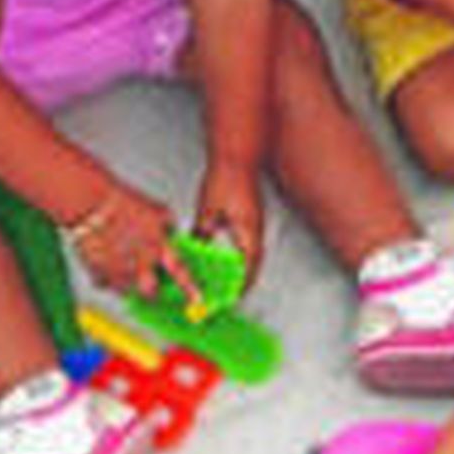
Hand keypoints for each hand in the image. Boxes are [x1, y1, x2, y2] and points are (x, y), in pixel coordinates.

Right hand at [72, 180, 192, 303]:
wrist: (91, 203)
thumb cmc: (121, 202)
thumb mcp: (156, 209)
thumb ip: (167, 226)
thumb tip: (172, 233)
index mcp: (158, 246)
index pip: (179, 272)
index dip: (190, 289)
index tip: (195, 300)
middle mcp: (140, 264)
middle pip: (150, 293)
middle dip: (151, 291)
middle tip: (147, 282)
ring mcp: (118, 271)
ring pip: (126, 291)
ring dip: (127, 283)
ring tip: (121, 263)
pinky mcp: (98, 274)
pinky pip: (104, 284)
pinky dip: (105, 277)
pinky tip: (104, 260)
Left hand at [193, 161, 263, 286]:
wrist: (237, 155)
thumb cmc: (227, 176)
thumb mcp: (207, 209)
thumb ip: (203, 231)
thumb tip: (196, 246)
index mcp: (247, 231)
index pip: (247, 268)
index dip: (239, 286)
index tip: (230, 298)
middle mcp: (256, 229)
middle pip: (253, 264)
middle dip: (243, 282)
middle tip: (231, 294)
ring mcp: (257, 222)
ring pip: (253, 254)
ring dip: (243, 268)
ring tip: (230, 280)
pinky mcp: (253, 216)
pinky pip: (250, 243)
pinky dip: (241, 254)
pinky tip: (229, 255)